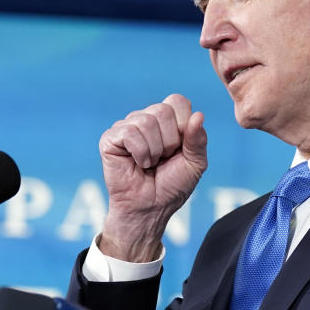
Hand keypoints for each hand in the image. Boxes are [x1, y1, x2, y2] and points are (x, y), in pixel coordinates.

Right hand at [98, 94, 207, 261]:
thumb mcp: (195, 163)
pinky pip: (129, 132)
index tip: (179, 149)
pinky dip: (140, 152)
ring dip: (154, 150)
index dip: (183, 127)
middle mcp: (146, 119)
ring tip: (150, 163)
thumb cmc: (171, 186)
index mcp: (167, 120)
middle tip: (163, 159)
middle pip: (163, 110)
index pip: (178, 101)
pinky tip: (138, 163)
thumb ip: (199, 139)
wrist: (150, 208)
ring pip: (146, 121)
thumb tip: (199, 115)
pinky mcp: (110, 139)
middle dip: (170, 142)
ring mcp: (126, 127)